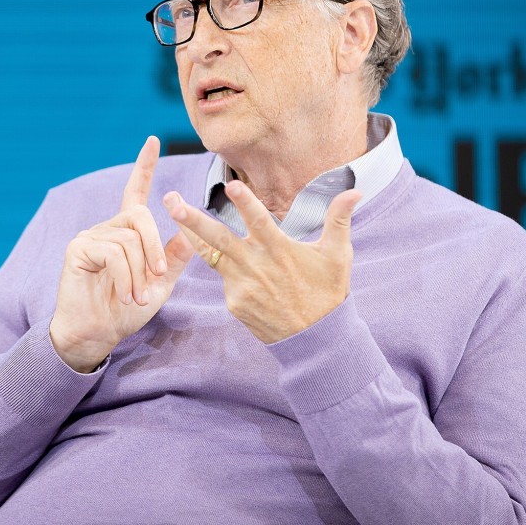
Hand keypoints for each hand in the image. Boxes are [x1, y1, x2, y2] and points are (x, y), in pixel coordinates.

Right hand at [50, 137, 193, 371]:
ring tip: (138, 297)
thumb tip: (191, 230)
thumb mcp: (159, 284)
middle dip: (154, 247)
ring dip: (140, 272)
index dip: (144, 166)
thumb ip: (173, 258)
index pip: (135, 191)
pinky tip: (125, 295)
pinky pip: (113, 252)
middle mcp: (106, 228)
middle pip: (140, 217)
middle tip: (158, 276)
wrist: (95, 335)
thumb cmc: (124, 311)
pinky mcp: (78, 249)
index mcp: (126, 233)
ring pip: (129, 239)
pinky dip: (126, 277)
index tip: (153, 140)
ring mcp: (89, 236)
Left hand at [163, 181, 361, 343]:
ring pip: (211, 254)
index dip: (245, 202)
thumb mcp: (338, 256)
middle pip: (218, 237)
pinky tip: (232, 264)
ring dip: (190, 235)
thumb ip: (339, 220)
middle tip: (170, 201)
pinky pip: (224, 278)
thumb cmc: (327, 292)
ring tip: (172, 215)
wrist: (315, 340)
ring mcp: (241, 285)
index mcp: (280, 250)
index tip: (231, 185)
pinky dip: (224, 267)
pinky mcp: (234, 302)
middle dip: (192, 219)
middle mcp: (256, 266)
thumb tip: (355, 191)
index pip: (259, 220)